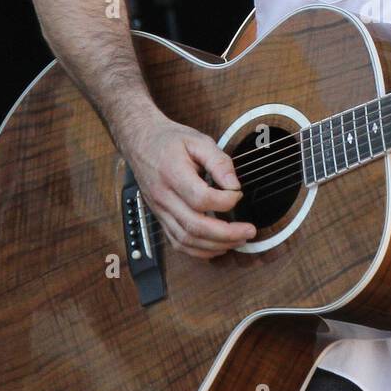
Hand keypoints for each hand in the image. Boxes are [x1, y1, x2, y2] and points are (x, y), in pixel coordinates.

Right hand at [118, 112, 255, 258]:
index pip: (200, 198)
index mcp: (172, 173)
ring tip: (239, 240)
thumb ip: (219, 161)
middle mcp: (163, 197)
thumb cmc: (169, 141)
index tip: (238, 194)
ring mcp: (160, 211)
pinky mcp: (160, 218)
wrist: (141, 142)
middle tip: (249, 231)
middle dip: (227, 233)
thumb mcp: (198, 140)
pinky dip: (199, 250)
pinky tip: (218, 246)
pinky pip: (178, 242)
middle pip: (195, 226)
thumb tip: (234, 185)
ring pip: (186, 240)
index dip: (225, 201)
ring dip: (215, 245)